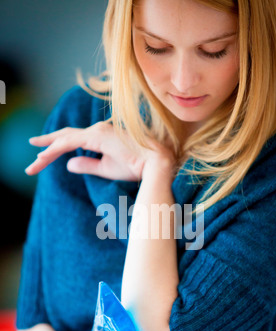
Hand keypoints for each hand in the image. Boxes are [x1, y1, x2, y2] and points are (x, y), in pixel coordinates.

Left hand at [25, 123, 174, 181]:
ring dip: (47, 150)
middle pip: (65, 138)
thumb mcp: (106, 169)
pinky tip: (43, 155)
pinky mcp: (97, 136)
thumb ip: (87, 165)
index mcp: (101, 136)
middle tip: (32, 159)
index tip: (42, 155)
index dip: (56, 146)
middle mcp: (97, 130)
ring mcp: (97, 131)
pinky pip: (70, 142)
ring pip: (64, 139)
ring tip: (34, 163)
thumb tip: (69, 164)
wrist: (155, 166)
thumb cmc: (137, 167)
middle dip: (47, 146)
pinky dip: (55, 148)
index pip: (73, 140)